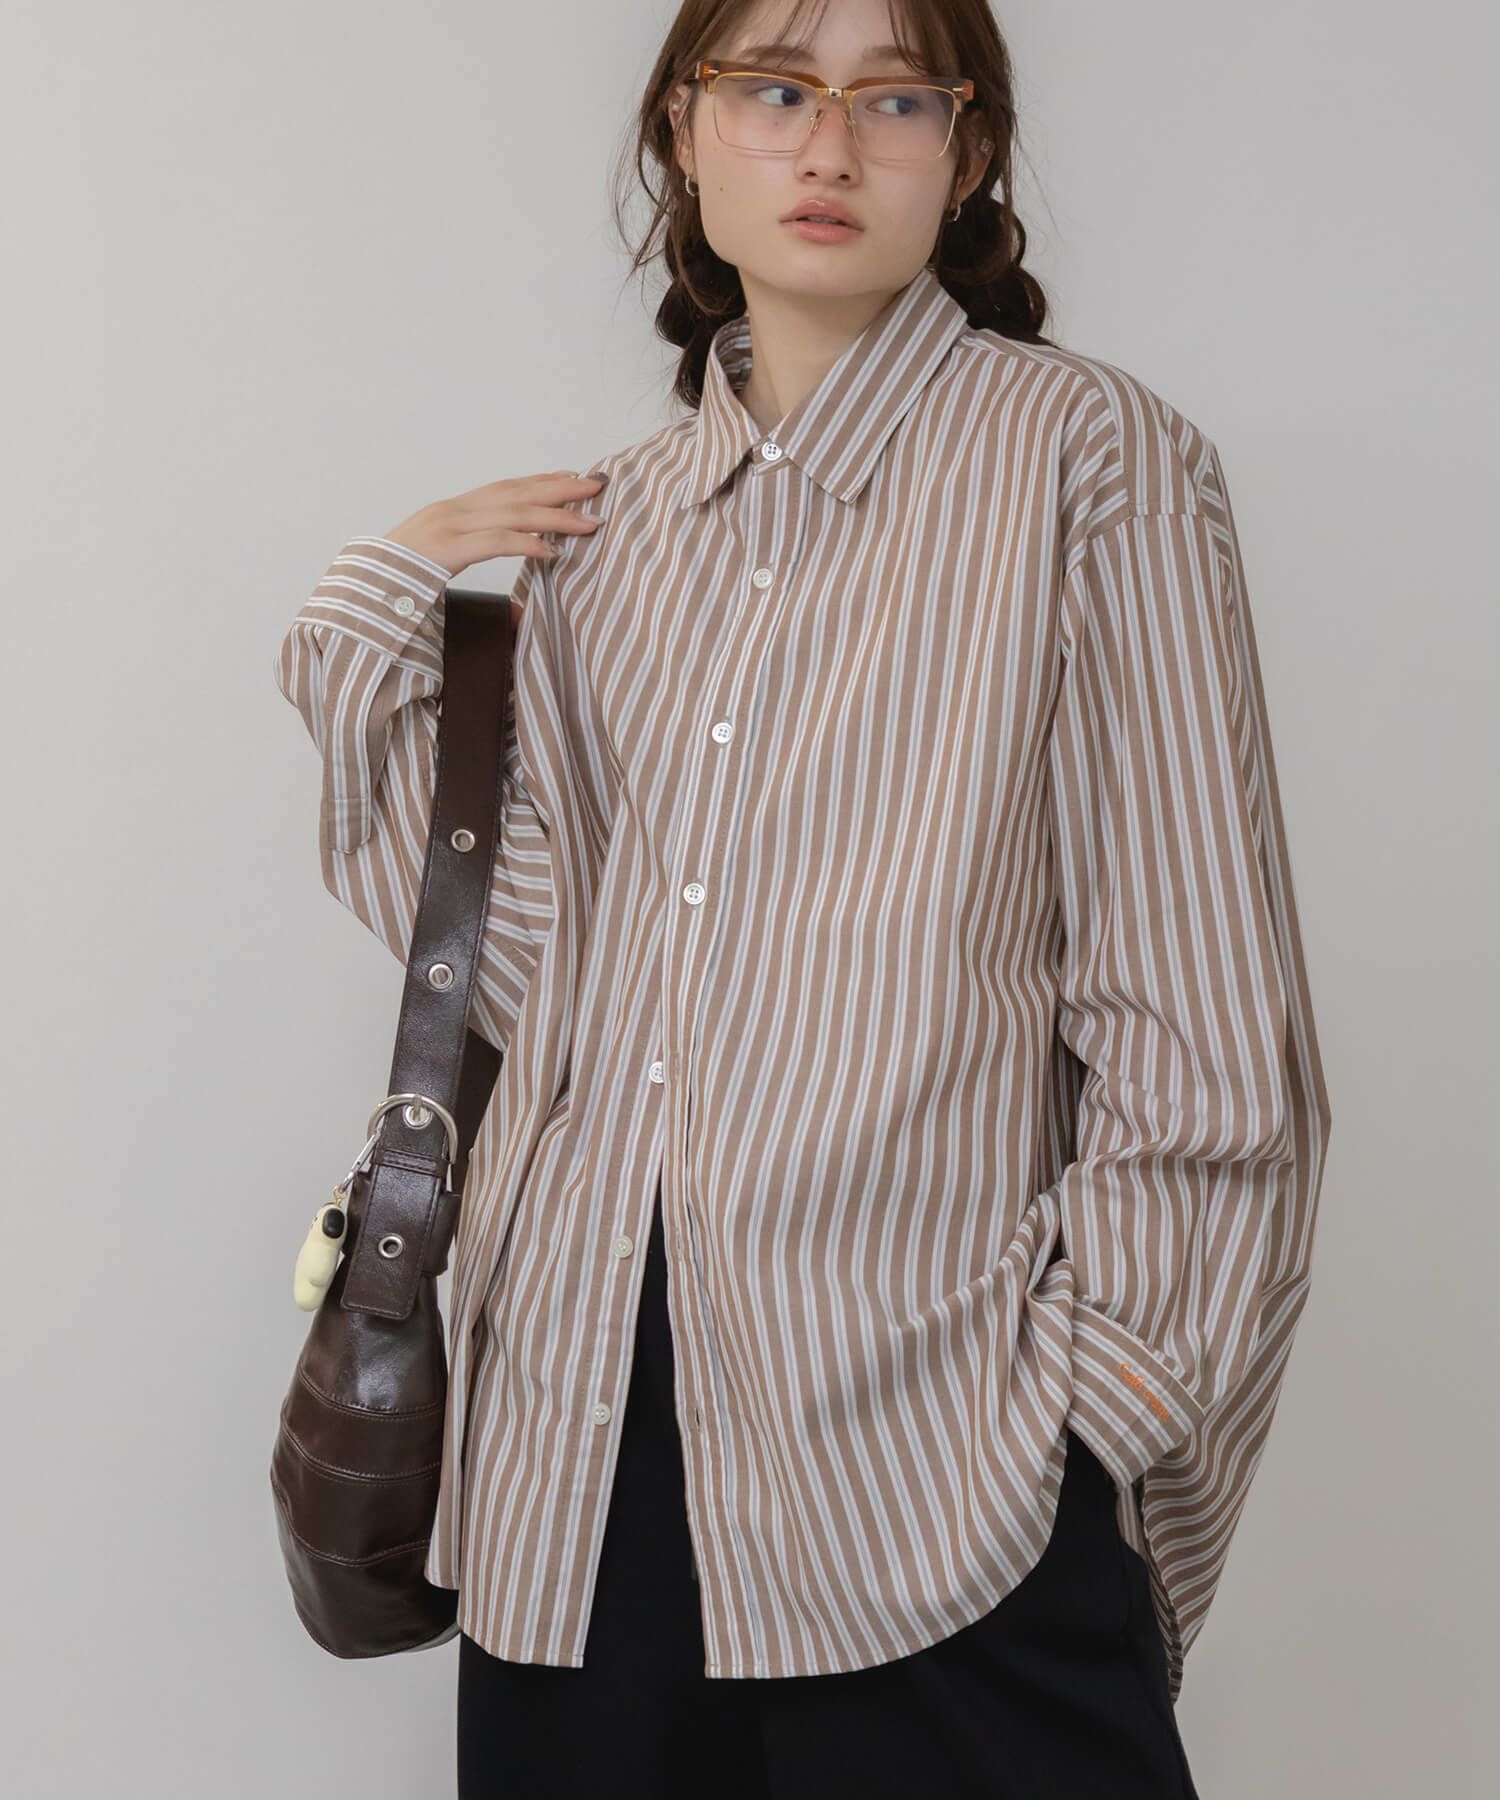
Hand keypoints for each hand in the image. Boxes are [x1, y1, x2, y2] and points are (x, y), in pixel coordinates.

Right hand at [383, 469, 607, 630]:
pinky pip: (492, 543)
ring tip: (588, 522)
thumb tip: (504, 564)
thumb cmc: (397, 582)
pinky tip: (551, 551)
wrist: (356, 591)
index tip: (576, 479)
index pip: (506, 488)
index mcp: (451, 511)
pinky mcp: (442, 552)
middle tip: (597, 488)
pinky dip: (525, 544)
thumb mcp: (438, 561)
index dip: (543, 481)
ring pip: (511, 514)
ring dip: (555, 517)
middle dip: (559, 490)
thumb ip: (469, 551)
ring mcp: (445, 529)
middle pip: (515, 493)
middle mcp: (450, 511)